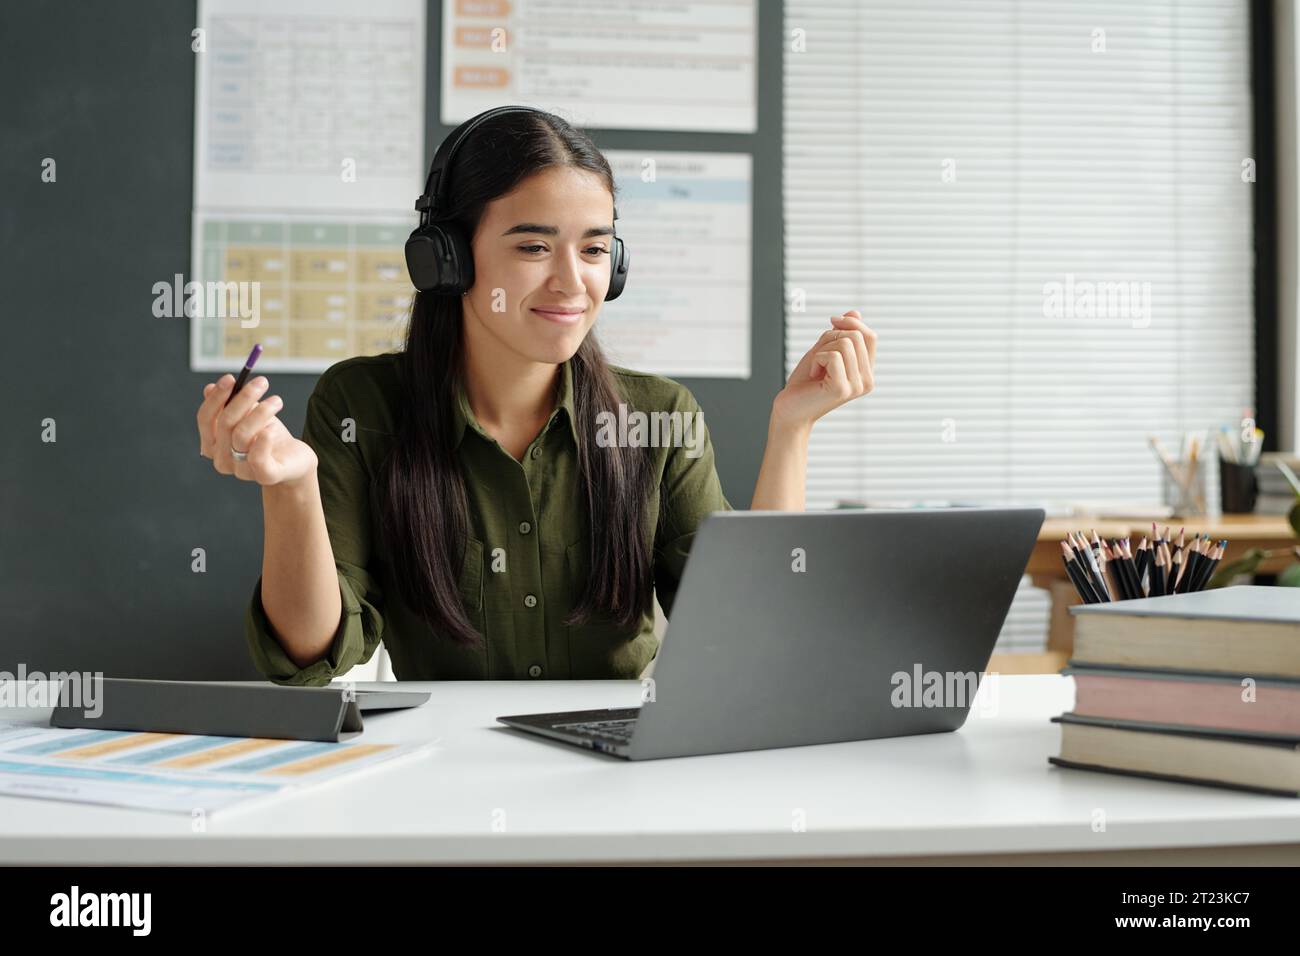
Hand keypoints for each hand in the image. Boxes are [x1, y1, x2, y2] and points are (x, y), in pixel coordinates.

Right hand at [196, 374, 317, 486]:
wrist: (294, 460)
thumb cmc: (267, 436)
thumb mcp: (248, 416)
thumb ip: (229, 404)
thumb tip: (210, 388)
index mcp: (212, 445)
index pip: (205, 419)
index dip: (216, 397)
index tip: (231, 377)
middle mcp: (222, 460)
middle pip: (225, 423)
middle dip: (244, 398)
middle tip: (262, 381)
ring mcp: (242, 471)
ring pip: (242, 435)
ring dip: (261, 412)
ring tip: (277, 401)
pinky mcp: (265, 476)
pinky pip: (258, 458)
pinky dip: (264, 440)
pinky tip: (273, 428)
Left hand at [772, 310, 875, 430]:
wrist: (789, 410)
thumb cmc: (805, 383)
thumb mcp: (824, 351)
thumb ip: (841, 333)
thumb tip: (855, 312)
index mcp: (866, 372)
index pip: (870, 336)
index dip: (852, 323)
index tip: (832, 321)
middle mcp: (867, 381)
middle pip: (856, 336)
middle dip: (831, 338)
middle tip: (819, 358)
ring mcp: (856, 386)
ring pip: (845, 343)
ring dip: (822, 350)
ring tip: (816, 369)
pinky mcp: (842, 388)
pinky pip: (832, 355)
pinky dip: (816, 359)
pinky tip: (813, 376)